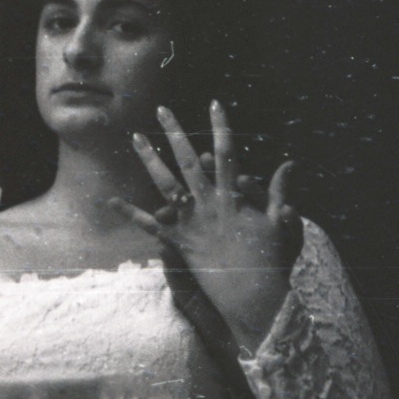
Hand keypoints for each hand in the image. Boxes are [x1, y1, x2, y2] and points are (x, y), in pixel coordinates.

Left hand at [109, 101, 300, 345]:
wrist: (252, 295)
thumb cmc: (271, 260)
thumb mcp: (282, 223)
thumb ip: (280, 192)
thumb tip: (289, 163)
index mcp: (232, 196)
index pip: (226, 153)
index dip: (220, 127)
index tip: (214, 104)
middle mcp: (207, 204)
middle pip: (188, 160)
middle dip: (175, 132)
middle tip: (161, 109)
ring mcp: (190, 222)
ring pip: (165, 184)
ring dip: (149, 159)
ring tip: (134, 137)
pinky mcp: (177, 241)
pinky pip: (149, 225)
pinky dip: (130, 212)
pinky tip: (109, 200)